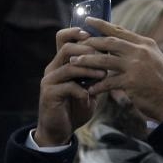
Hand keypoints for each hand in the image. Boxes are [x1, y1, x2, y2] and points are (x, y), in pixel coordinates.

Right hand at [35, 27, 102, 146]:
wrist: (59, 129)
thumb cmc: (75, 106)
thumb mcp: (89, 88)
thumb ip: (95, 75)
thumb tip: (113, 61)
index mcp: (61, 63)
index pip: (64, 38)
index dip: (78, 33)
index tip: (97, 37)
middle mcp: (53, 68)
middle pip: (68, 48)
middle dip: (89, 51)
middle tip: (106, 58)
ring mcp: (50, 80)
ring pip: (69, 66)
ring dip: (89, 69)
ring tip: (104, 75)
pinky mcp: (49, 94)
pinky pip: (67, 86)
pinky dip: (82, 89)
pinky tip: (90, 95)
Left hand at [69, 17, 162, 122]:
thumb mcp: (156, 62)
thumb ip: (141, 52)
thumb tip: (123, 45)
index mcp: (147, 44)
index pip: (120, 30)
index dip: (102, 25)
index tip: (87, 21)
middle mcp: (141, 52)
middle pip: (109, 41)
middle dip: (90, 42)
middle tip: (75, 43)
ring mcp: (136, 66)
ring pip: (104, 59)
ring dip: (87, 61)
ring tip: (74, 62)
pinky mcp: (132, 82)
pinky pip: (108, 82)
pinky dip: (97, 85)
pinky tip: (89, 89)